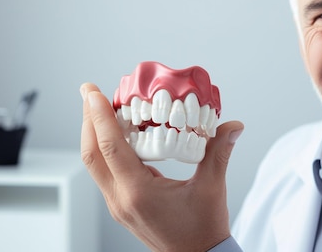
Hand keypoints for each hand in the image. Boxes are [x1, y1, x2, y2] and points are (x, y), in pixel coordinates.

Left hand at [80, 83, 243, 251]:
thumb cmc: (203, 229)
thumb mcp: (213, 188)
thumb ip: (219, 153)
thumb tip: (234, 125)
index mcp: (138, 193)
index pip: (110, 148)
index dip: (100, 117)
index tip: (94, 93)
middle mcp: (121, 199)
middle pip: (91, 155)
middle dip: (88, 120)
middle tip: (90, 93)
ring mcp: (118, 205)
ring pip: (95, 165)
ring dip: (93, 134)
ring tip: (99, 109)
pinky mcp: (122, 206)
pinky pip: (105, 173)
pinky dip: (105, 150)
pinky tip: (116, 135)